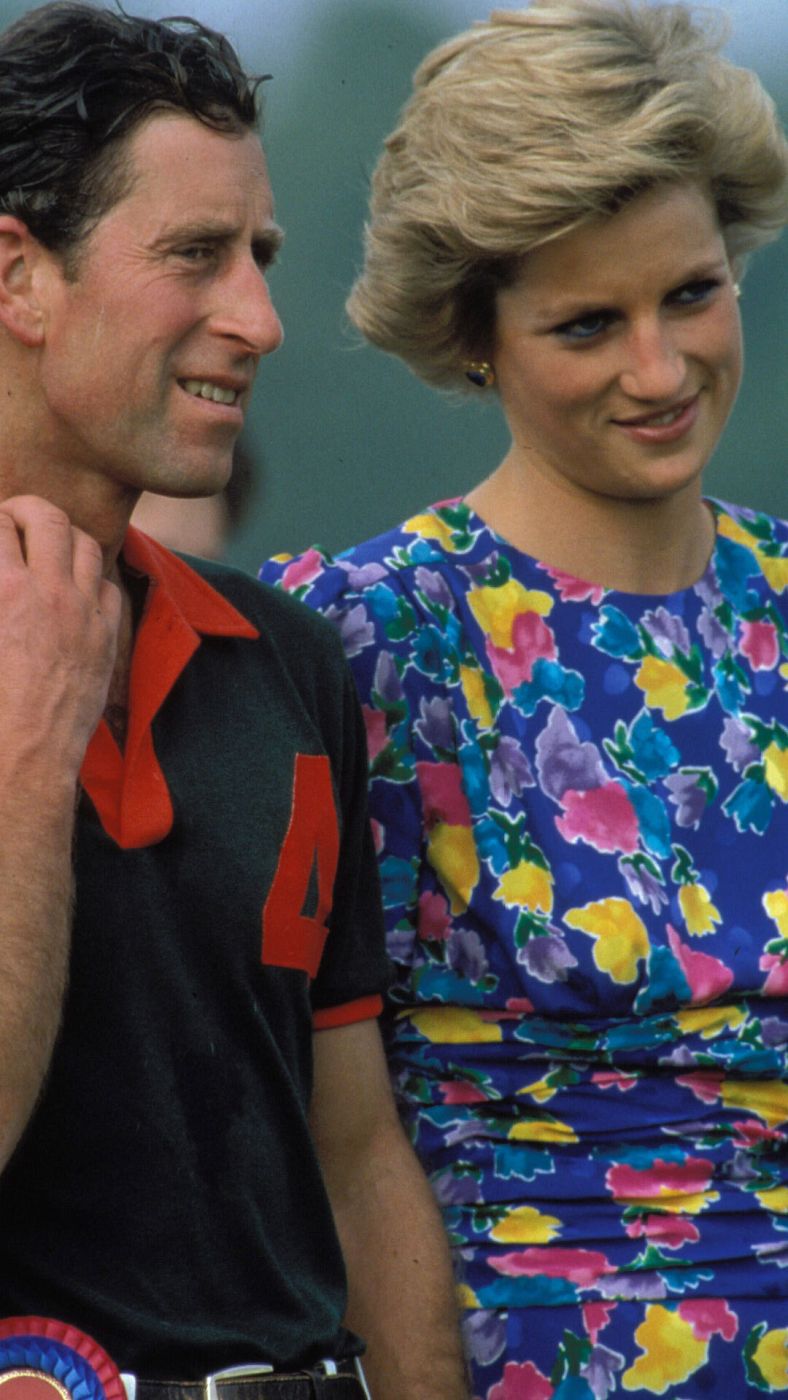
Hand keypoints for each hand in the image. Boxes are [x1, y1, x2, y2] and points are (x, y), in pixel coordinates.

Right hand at [0, 495, 120, 787]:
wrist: (24, 755)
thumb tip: (1, 576)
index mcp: (4, 589)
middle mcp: (50, 591)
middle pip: (47, 517)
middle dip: (26, 510)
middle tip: (12, 520)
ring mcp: (84, 613)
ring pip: (86, 544)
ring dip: (63, 536)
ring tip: (47, 545)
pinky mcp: (106, 637)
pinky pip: (109, 585)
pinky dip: (92, 577)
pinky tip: (76, 586)